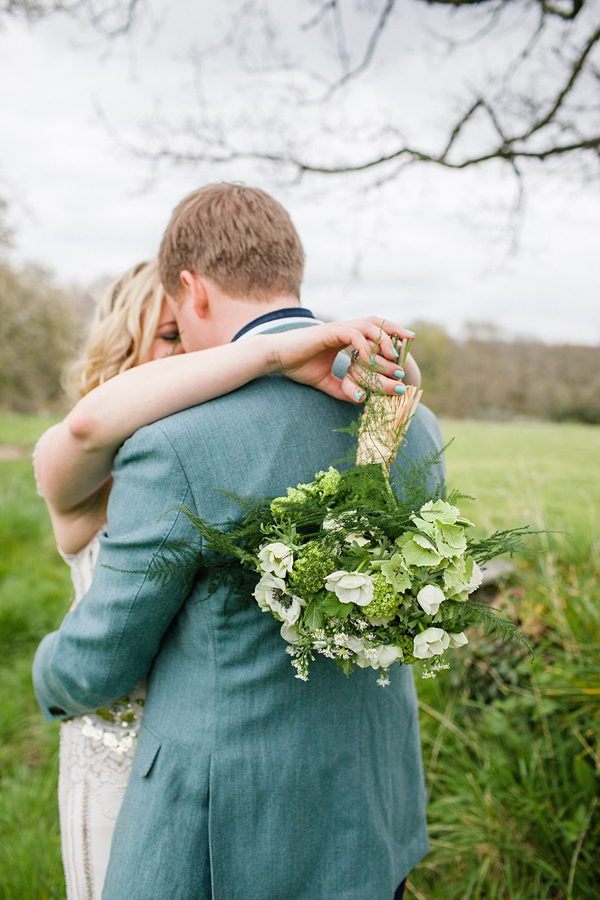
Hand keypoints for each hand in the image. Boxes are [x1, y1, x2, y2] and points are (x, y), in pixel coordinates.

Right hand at [267, 317, 414, 402]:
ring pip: (368, 326)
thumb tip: (363, 399)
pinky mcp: (329, 332)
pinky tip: (368, 359)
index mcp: (344, 337)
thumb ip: (344, 389)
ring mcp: (337, 328)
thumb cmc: (297, 366)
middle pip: (376, 322)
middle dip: (394, 331)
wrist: (277, 358)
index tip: (406, 344)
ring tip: (392, 356)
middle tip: (409, 344)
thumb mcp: (326, 382)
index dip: (390, 335)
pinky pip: (353, 335)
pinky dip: (364, 346)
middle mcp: (344, 329)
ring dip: (383, 340)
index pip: (373, 331)